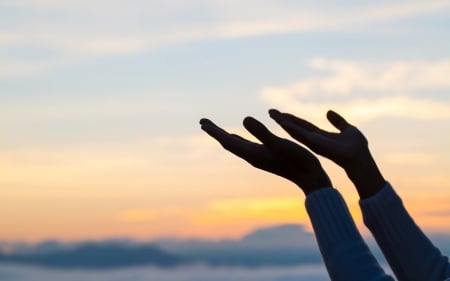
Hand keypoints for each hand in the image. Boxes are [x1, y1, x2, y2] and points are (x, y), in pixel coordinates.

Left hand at [199, 116, 331, 194]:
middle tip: (203, 122)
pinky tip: (241, 137)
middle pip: (229, 143)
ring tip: (217, 130)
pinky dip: (239, 139)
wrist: (311, 180)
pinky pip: (247, 146)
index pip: (228, 141)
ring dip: (226, 136)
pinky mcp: (268, 157)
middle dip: (216, 133)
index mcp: (252, 154)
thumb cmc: (297, 162)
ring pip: (237, 145)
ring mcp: (260, 157)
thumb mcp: (280, 144)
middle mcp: (253, 156)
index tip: (202, 122)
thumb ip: (262, 133)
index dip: (215, 131)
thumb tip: (244, 119)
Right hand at [269, 109, 384, 198]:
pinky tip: (283, 122)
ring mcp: (313, 142)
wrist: (360, 159)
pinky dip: (292, 128)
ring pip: (295, 131)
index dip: (293, 119)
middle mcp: (314, 140)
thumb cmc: (357, 148)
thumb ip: (338, 122)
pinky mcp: (315, 144)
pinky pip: (301, 135)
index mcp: (320, 136)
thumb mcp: (348, 130)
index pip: (303, 126)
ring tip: (273, 114)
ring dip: (284, 122)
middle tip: (271, 112)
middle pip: (295, 127)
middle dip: (283, 119)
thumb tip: (329, 112)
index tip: (281, 113)